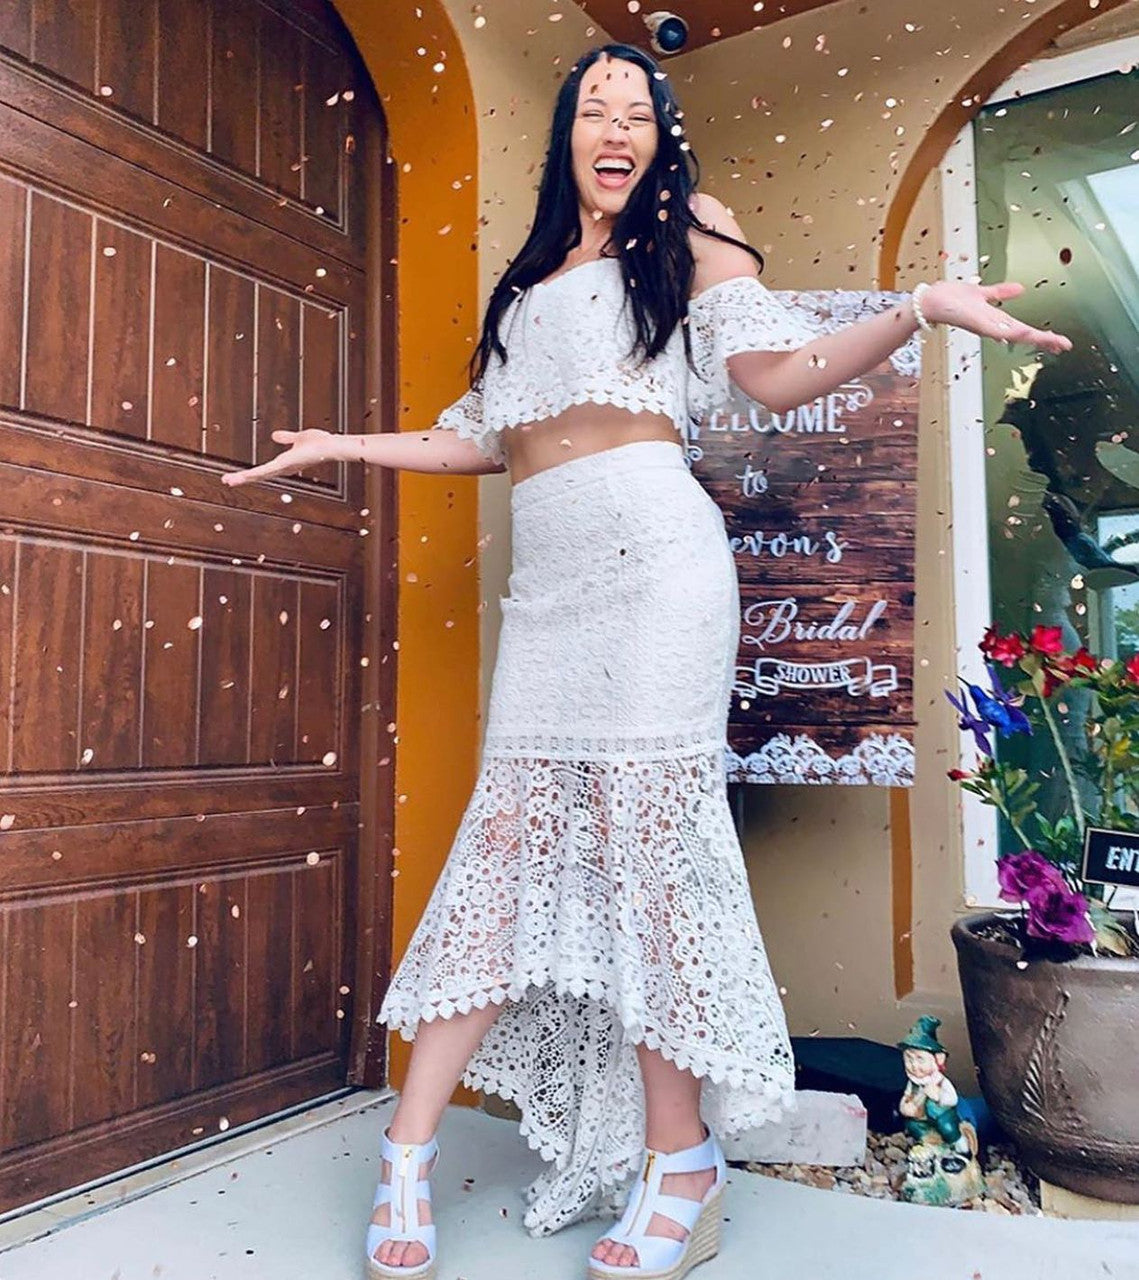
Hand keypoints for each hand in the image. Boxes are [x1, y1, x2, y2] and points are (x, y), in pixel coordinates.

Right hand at [221, 429, 338, 486]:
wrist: (331, 447)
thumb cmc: (320, 444)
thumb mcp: (298, 438)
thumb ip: (286, 438)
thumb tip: (275, 435)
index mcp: (285, 463)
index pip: (264, 470)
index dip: (251, 473)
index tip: (237, 476)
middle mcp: (283, 469)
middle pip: (259, 475)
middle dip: (242, 478)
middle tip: (227, 481)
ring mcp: (284, 468)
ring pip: (259, 475)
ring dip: (243, 478)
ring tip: (228, 481)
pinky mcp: (284, 465)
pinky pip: (265, 470)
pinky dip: (253, 474)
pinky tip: (243, 476)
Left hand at [920, 280, 1071, 354]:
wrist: (931, 302)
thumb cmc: (951, 298)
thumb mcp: (982, 292)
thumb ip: (1000, 292)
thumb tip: (1020, 288)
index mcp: (996, 320)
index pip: (1025, 329)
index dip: (1043, 335)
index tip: (1061, 341)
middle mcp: (993, 326)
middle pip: (1025, 335)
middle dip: (1046, 340)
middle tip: (1065, 346)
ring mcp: (987, 326)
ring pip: (1016, 334)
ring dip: (1036, 338)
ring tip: (1056, 342)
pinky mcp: (978, 324)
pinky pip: (999, 329)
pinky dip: (1014, 332)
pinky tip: (1028, 334)